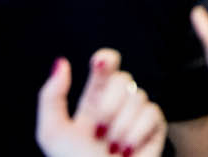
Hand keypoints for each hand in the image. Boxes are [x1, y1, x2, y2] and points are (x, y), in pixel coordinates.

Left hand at [36, 50, 166, 156]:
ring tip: (112, 148)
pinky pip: (152, 112)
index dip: (105, 60)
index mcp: (93, 102)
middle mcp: (118, 104)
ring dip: (120, 126)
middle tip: (98, 130)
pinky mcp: (155, 126)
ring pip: (137, 96)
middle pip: (123, 78)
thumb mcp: (53, 132)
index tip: (100, 63)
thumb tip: (61, 62)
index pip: (104, 68)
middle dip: (109, 104)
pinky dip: (135, 133)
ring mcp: (138, 115)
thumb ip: (51, 97)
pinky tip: (127, 149)